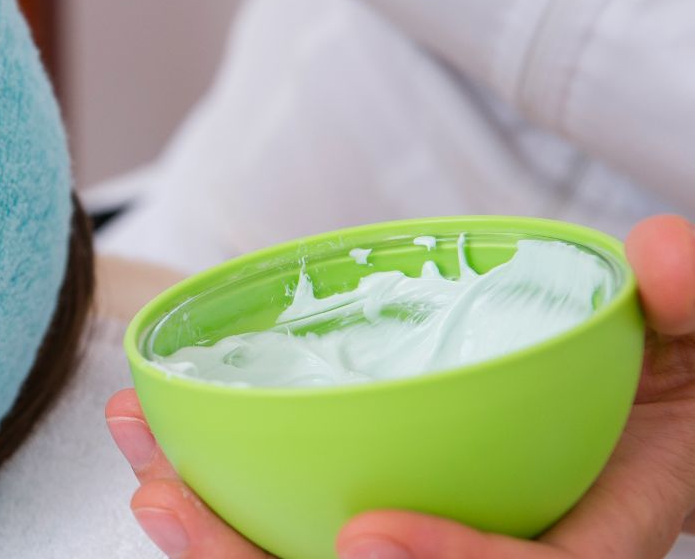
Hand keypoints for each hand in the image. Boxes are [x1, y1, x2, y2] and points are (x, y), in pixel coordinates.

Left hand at [104, 214, 694, 557]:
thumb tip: (658, 253)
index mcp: (596, 536)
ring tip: (142, 474)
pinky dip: (223, 491)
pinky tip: (156, 444)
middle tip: (170, 506)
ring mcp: (435, 534)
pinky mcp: (388, 508)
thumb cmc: (677, 369)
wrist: (663, 395)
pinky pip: (294, 522)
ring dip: (217, 533)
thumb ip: (690, 298)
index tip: (364, 534)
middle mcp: (506, 551)